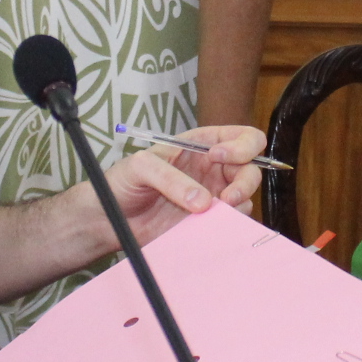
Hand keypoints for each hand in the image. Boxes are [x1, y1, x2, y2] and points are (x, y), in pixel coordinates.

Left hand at [107, 125, 263, 242]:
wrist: (109, 219)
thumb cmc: (122, 183)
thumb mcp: (141, 167)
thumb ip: (170, 179)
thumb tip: (202, 202)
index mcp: (200, 145)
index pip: (241, 137)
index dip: (241, 145)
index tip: (219, 157)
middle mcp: (212, 169)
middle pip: (251, 168)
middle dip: (246, 181)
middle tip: (226, 198)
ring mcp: (212, 196)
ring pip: (245, 196)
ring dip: (238, 204)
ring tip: (214, 212)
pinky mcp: (206, 222)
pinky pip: (230, 221)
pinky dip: (227, 223)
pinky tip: (208, 225)